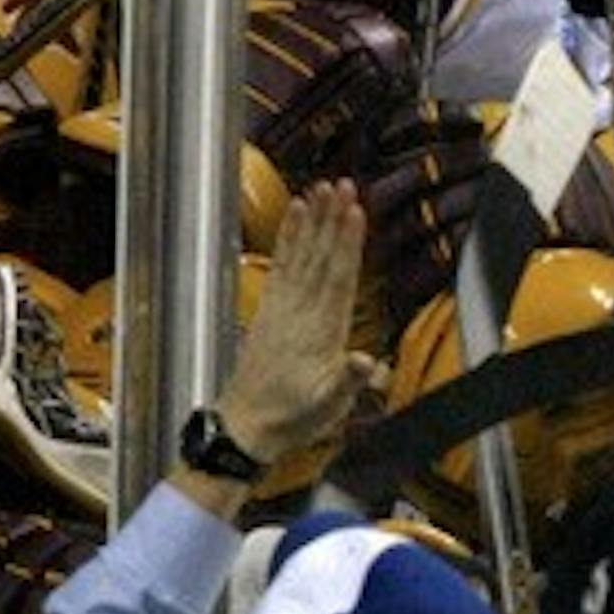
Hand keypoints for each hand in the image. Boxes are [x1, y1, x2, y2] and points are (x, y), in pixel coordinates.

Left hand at [217, 180, 381, 464]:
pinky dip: (288, 237)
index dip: (347, 243)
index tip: (355, 212)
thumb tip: (367, 360)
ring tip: (321, 188)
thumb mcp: (328, 406)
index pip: (339, 277)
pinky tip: (295, 213)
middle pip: (321, 256)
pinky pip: (282, 265)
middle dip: (332, 219)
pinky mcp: (271, 308)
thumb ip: (347, 380)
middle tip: (342, 185)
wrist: (246, 428)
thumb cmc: (293, 418)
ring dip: (313, 220)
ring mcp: (284, 308)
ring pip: (303, 254)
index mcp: (322, 332)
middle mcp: (301, 312)